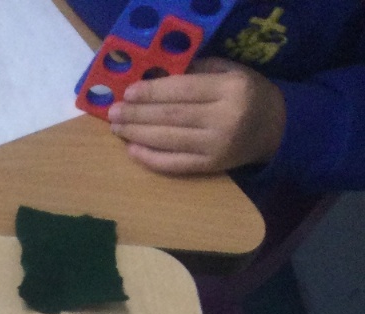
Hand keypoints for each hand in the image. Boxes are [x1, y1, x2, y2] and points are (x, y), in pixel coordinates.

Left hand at [108, 58, 285, 174]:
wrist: (275, 128)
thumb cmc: (247, 94)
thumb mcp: (231, 72)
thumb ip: (199, 71)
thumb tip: (157, 75)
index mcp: (230, 90)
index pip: (183, 90)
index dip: (153, 92)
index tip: (129, 92)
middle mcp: (223, 119)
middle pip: (172, 116)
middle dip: (138, 114)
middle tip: (113, 112)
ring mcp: (216, 146)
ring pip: (169, 140)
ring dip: (138, 134)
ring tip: (117, 128)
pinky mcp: (210, 167)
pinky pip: (175, 164)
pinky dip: (151, 158)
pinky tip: (132, 150)